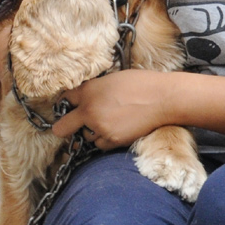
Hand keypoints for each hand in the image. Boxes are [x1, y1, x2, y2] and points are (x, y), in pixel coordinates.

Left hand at [52, 69, 175, 147]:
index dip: (66, 104)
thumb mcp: (111, 79)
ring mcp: (100, 128)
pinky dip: (105, 140)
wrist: (163, 98)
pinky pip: (100, 145)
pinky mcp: (113, 140)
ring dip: (91, 132)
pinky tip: (116, 130)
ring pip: (85, 137)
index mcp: (87, 91)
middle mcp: (89, 111)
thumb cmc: (141, 83)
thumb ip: (93, 90)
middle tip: (71, 126)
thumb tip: (84, 97)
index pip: (64, 100)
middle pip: (62, 128)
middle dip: (64, 127)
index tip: (68, 108)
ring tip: (108, 123)